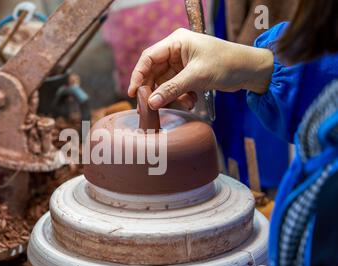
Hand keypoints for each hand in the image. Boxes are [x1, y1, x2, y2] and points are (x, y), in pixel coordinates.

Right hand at [128, 28, 273, 109]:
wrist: (250, 70)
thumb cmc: (227, 64)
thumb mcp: (197, 77)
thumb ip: (172, 89)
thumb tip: (151, 103)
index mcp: (176, 42)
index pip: (148, 57)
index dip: (138, 75)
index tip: (133, 92)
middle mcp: (176, 51)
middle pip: (154, 72)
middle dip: (155, 90)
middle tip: (151, 106)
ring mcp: (182, 63)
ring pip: (164, 83)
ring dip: (170, 95)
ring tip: (183, 103)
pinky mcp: (188, 74)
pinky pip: (175, 88)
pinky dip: (180, 96)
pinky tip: (191, 101)